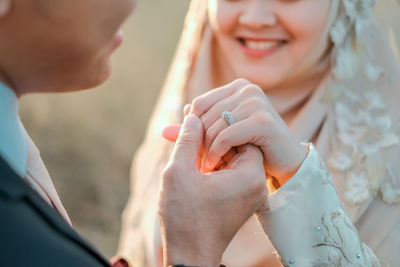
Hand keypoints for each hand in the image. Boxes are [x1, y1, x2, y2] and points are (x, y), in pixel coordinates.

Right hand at [159, 114, 266, 266]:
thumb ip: (187, 140)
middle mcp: (255, 184)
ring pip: (232, 158)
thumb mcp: (179, 173)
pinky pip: (229, 172)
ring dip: (211, 150)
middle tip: (191, 128)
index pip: (242, 133)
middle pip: (238, 144)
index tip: (198, 122)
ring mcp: (249, 193)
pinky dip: (213, 164)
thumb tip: (193, 117)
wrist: (189, 257)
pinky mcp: (240, 200)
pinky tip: (193, 161)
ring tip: (188, 145)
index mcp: (249, 175)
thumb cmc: (184, 218)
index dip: (219, 124)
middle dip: (212, 136)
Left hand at [163, 79, 307, 185]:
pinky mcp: (262, 120)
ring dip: (207, 150)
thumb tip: (163, 131)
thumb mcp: (220, 137)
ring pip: (214, 126)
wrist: (285, 162)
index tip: (192, 150)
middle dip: (198, 142)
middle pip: (204, 115)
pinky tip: (217, 164)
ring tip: (208, 165)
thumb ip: (194, 133)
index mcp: (236, 87)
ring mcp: (256, 102)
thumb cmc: (252, 147)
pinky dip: (217, 152)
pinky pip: (226, 136)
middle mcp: (247, 89)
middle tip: (198, 162)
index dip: (192, 128)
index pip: (198, 104)